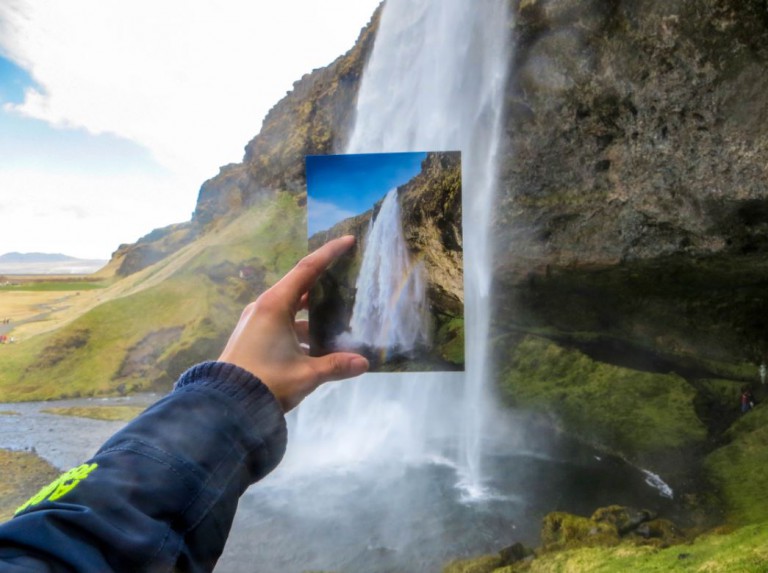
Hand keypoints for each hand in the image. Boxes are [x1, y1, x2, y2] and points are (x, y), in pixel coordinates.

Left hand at [218, 235, 368, 410]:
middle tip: (348, 277)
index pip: (307, 270)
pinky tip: (318, 343)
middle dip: (324, 282)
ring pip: (290, 307)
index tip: (348, 240)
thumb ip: (336, 366)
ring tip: (339, 317)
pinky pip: (281, 321)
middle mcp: (263, 307)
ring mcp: (255, 320)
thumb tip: (364, 363)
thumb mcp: (306, 374)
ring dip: (313, 311)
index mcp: (275, 305)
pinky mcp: (252, 335)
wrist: (226, 403)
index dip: (329, 253)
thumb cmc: (267, 381)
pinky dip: (300, 326)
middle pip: (299, 286)